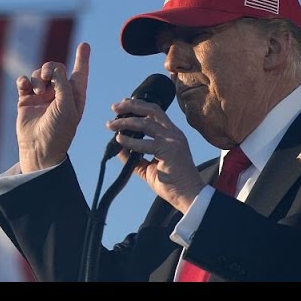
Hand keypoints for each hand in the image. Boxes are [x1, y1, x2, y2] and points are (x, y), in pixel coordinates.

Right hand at [17, 42, 89, 172]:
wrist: (39, 148)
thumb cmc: (59, 130)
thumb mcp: (67, 106)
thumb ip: (63, 83)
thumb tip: (53, 69)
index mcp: (74, 96)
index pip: (79, 73)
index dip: (82, 59)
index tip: (85, 45)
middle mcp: (59, 94)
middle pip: (56, 68)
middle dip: (51, 67)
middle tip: (48, 77)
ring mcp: (42, 96)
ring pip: (39, 74)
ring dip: (38, 78)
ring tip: (38, 91)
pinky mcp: (26, 99)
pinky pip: (24, 81)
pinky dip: (24, 80)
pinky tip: (25, 86)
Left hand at [106, 98, 204, 212]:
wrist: (188, 196)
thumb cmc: (171, 183)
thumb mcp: (148, 167)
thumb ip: (134, 157)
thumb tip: (118, 147)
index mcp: (172, 134)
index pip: (155, 112)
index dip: (138, 106)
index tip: (123, 104)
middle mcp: (173, 133)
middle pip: (152, 110)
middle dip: (131, 105)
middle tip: (114, 108)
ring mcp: (173, 140)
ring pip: (146, 123)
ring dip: (126, 122)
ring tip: (111, 125)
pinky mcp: (169, 150)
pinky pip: (145, 143)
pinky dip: (130, 141)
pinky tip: (119, 140)